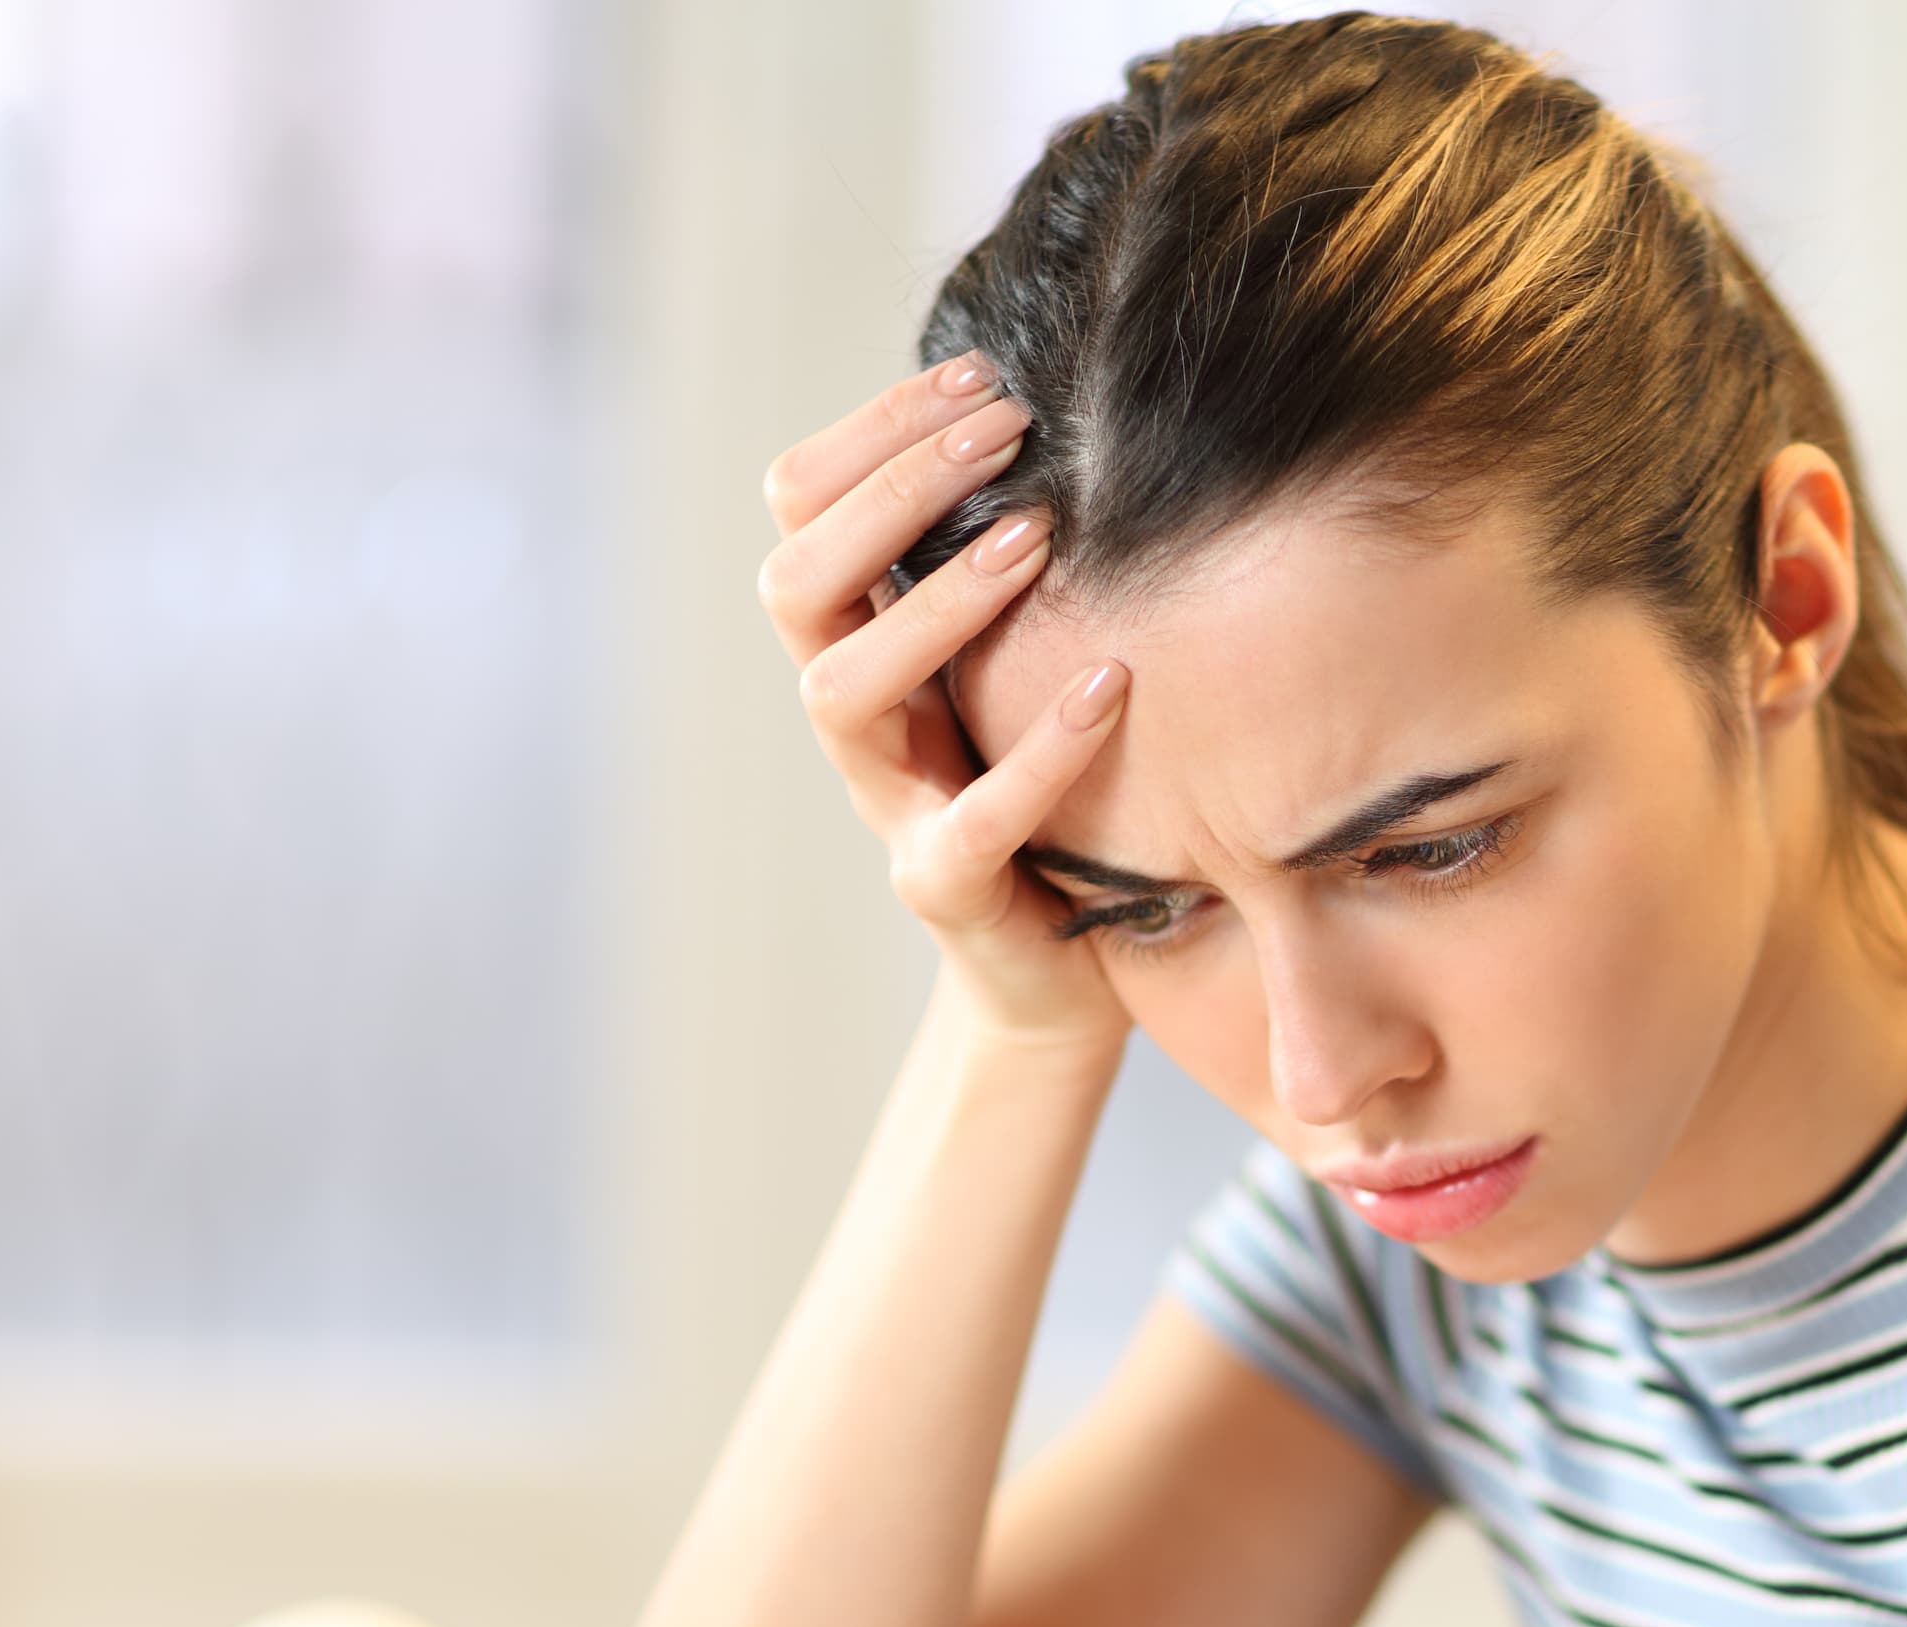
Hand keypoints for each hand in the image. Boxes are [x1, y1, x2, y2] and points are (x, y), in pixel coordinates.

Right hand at [758, 358, 1129, 1057]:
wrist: (1055, 970)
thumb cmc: (1046, 787)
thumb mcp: (1019, 658)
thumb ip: (1009, 562)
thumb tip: (1077, 413)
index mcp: (855, 640)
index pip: (803, 506)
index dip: (874, 431)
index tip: (981, 374)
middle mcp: (851, 715)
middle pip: (793, 581)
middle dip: (891, 492)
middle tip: (1006, 435)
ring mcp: (888, 803)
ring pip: (840, 688)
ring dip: (933, 601)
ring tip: (1035, 538)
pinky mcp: (947, 887)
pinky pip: (977, 820)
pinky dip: (1044, 751)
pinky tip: (1113, 686)